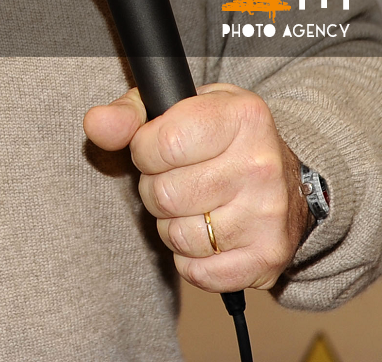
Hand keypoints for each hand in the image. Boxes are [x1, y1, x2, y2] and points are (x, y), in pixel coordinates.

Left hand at [84, 84, 311, 290]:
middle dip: (155, 189)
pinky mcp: (268, 256)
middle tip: (175, 179)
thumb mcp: (180, 108)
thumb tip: (96, 124)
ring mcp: (267, 214)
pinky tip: (207, 233)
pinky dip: (191, 259)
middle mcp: (260, 164)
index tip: (156, 149)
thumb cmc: (220, 138)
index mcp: (241, 115)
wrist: (285, 179)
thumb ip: (130, 114)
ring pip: (178, 235)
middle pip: (165, 194)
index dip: (144, 151)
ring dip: (172, 225)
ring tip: (192, 204)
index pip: (163, 144)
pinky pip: (199, 272)